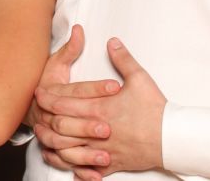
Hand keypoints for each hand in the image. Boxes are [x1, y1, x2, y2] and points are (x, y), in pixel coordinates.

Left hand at [34, 38, 164, 178]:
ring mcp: (103, 149)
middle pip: (61, 127)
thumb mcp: (140, 79)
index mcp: (99, 108)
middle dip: (45, 120)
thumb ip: (123, 59)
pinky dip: (74, 166)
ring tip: (44, 138)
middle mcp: (96, 130)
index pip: (64, 103)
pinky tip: (67, 161)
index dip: (48, 98)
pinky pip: (87, 169)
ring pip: (69, 150)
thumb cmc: (156, 110)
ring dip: (54, 144)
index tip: (39, 94)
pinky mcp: (111, 163)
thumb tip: (112, 42)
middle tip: (37, 115)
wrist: (173, 139)